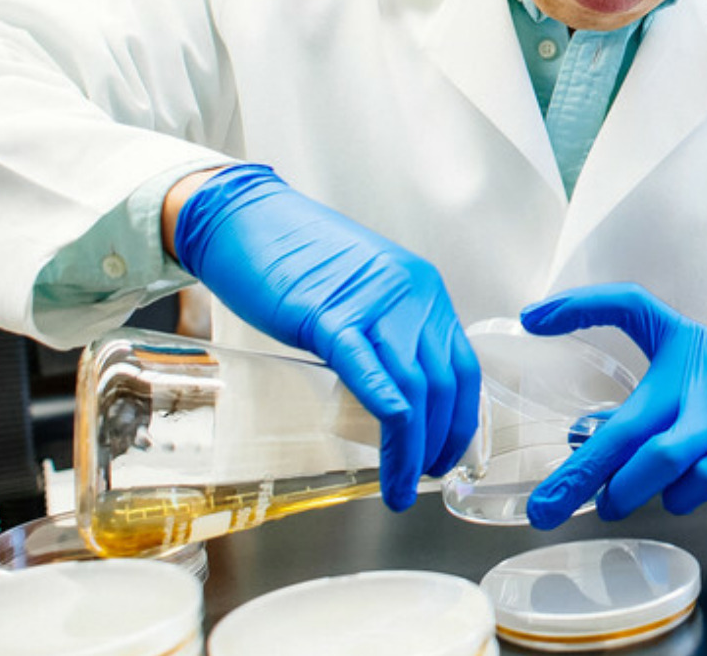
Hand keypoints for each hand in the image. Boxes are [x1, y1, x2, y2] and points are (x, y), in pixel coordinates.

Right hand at [171, 164, 479, 510]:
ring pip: (414, 389)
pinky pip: (370, 374)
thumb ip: (383, 333)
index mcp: (422, 289)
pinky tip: (388, 458)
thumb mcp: (360, 292)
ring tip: (401, 486)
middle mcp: (410, 294)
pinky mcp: (328, 315)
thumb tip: (392, 395)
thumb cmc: (294, 258)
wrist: (243, 220)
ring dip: (413, 449)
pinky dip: (387, 421)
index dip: (460, 419)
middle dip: (441, 442)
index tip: (447, 454)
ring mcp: (371, 303)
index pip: (463, 366)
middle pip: (445, 384)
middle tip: (424, 478)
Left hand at [520, 283, 706, 528]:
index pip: (629, 305)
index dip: (580, 306)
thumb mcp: (706, 373)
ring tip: (606, 504)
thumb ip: (653, 402)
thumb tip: (587, 440)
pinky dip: (679, 497)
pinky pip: (698, 481)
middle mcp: (699, 374)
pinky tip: (674, 497)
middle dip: (580, 470)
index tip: (532, 318)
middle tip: (545, 505)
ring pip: (660, 457)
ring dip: (626, 489)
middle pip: (627, 422)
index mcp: (684, 343)